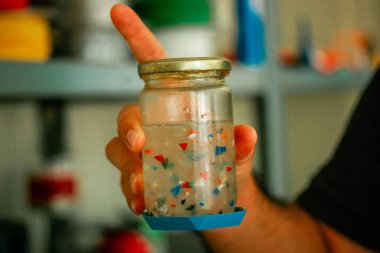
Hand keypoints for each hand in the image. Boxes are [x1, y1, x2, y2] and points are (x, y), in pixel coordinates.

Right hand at [105, 4, 257, 213]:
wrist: (224, 202)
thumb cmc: (227, 166)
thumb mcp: (237, 154)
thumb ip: (241, 144)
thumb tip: (246, 133)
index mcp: (175, 106)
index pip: (153, 67)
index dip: (136, 38)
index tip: (119, 12)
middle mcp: (154, 126)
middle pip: (128, 116)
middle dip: (128, 128)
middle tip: (140, 144)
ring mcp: (144, 155)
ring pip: (118, 150)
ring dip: (127, 167)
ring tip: (142, 186)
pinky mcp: (140, 180)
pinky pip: (125, 182)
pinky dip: (130, 193)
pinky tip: (141, 203)